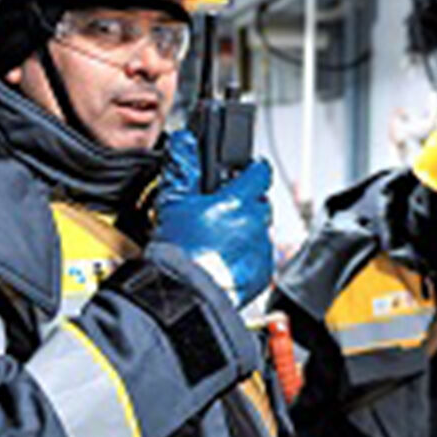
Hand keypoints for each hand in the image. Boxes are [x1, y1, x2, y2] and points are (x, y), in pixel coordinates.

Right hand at [153, 132, 272, 306]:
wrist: (185, 295)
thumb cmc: (179, 252)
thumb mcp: (173, 203)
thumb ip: (183, 169)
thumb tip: (185, 142)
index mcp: (237, 201)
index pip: (260, 172)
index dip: (254, 169)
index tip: (247, 171)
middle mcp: (255, 223)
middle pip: (261, 202)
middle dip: (246, 203)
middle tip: (222, 211)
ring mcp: (261, 248)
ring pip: (261, 230)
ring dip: (247, 230)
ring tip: (220, 240)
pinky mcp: (262, 272)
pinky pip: (261, 256)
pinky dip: (248, 255)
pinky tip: (226, 258)